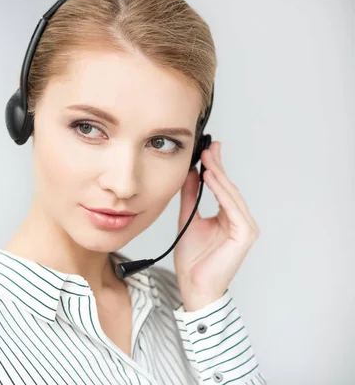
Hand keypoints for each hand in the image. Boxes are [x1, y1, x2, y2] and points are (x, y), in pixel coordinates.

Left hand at [174, 141, 259, 310]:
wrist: (194, 285)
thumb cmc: (193, 260)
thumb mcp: (188, 219)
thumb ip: (191, 197)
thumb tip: (191, 173)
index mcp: (228, 217)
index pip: (222, 187)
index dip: (216, 167)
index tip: (207, 149)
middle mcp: (239, 220)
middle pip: (228, 187)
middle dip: (217, 165)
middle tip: (207, 147)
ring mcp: (245, 227)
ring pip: (231, 194)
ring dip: (218, 175)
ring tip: (206, 159)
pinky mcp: (244, 234)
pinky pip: (232, 207)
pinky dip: (221, 191)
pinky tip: (211, 178)